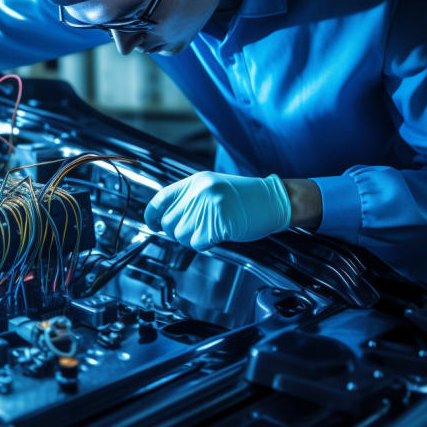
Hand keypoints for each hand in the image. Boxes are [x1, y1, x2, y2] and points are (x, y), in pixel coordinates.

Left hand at [143, 171, 290, 250]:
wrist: (273, 201)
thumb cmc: (246, 198)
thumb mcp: (213, 189)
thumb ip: (190, 199)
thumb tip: (167, 220)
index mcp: (195, 182)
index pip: (161, 199)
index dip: (152, 214)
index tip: (153, 224)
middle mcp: (198, 193)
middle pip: (169, 222)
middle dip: (177, 232)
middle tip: (195, 231)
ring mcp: (208, 208)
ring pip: (181, 235)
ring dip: (192, 239)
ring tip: (210, 231)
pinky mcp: (218, 224)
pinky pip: (197, 243)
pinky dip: (205, 244)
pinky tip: (218, 236)